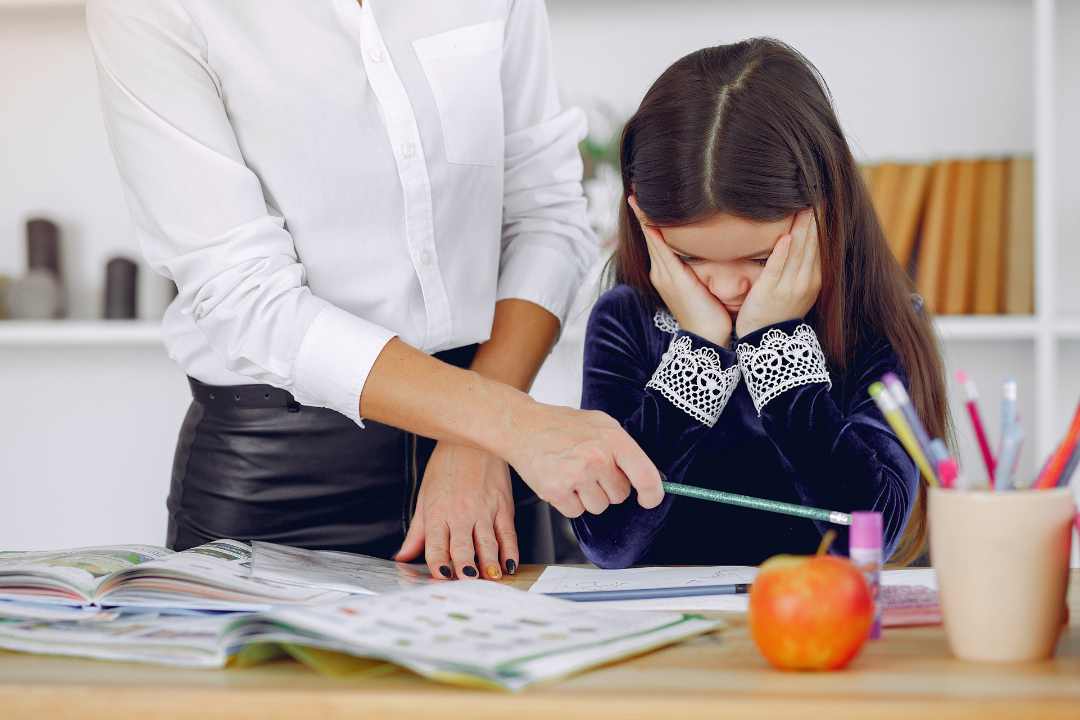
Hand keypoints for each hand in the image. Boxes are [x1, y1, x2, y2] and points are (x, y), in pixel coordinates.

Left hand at [395, 442, 516, 580]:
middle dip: (466, 566)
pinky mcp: (503, 505)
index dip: (438, 561)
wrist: (472, 438)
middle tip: (468, 582)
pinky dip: (510, 550)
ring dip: (489, 562)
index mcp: (438, 512)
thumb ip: (417, 532)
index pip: (436, 543)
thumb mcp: (425, 496)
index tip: (441, 577)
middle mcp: (461, 512)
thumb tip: (402, 556)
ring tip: (490, 578)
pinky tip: (510, 564)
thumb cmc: (447, 466)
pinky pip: (508, 532)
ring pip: (487, 542)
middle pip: (463, 545)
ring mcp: (484, 509)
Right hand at [503, 402, 663, 517]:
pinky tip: (560, 481)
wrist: (522, 425)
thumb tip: (648, 476)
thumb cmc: (561, 424)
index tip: (650, 499)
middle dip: (607, 488)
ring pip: (599, 507)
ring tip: (572, 474)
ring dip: (587, 496)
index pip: (646, 475)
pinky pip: (576, 512)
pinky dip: (568, 502)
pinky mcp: (556, 491)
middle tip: (589, 470)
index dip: (653, 493)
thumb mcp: (600, 424)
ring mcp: (576, 475)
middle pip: (620, 496)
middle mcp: (597, 457)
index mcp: (613, 438)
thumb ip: (623, 448)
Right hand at [629, 197, 731, 347]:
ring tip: (637, 196)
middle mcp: (660, 271)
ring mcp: (663, 275)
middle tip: (636, 189)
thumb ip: (704, 265)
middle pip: (650, 235)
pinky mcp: (672, 278)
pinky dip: (653, 231)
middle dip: (642, 212)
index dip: (650, 219)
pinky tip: (648, 217)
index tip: (646, 199)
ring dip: (644, 217)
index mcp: (667, 272)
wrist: (708, 336)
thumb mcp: (705, 283)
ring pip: (652, 238)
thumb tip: (716, 247)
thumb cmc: (712, 312)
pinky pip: (660, 248)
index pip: (657, 239)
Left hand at [735, 208, 821, 337]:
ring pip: (797, 252)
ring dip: (802, 228)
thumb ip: (802, 265)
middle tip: (816, 192)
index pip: (820, 245)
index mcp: (814, 278)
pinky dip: (781, 253)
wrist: (766, 341)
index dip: (822, 222)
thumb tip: (802, 238)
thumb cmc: (778, 310)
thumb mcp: (798, 288)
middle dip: (815, 219)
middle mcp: (806, 281)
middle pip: (812, 244)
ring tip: (805, 206)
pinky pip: (776, 269)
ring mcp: (788, 287)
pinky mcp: (769, 292)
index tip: (823, 199)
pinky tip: (785, 237)